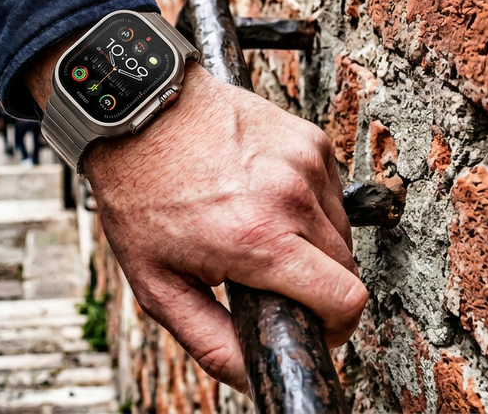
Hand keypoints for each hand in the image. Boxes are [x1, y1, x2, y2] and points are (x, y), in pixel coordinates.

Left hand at [27, 54, 364, 391]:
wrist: (140, 114)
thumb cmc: (141, 192)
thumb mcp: (157, 283)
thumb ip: (209, 341)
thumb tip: (251, 373)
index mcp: (257, 240)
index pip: (346, 301)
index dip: (334, 327)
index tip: (312, 325)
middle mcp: (291, 198)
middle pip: (347, 270)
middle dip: (316, 287)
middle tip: (269, 278)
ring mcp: (305, 163)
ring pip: (342, 232)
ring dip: (313, 244)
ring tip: (259, 231)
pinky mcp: (308, 139)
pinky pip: (330, 193)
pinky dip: (308, 205)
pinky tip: (264, 197)